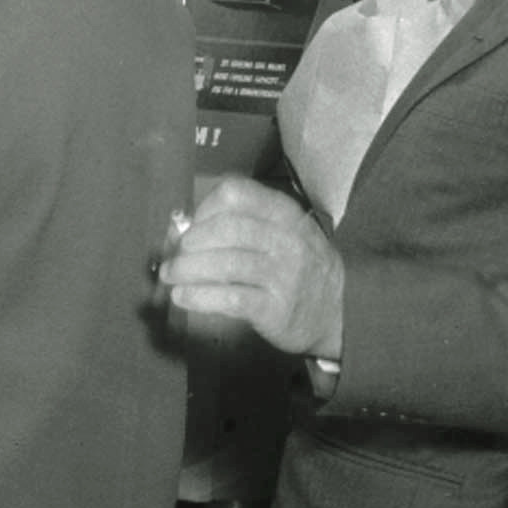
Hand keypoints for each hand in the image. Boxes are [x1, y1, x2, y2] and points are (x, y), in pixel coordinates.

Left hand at [159, 177, 345, 360]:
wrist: (337, 314)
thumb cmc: (297, 269)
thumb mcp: (283, 235)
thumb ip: (243, 226)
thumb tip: (181, 229)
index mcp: (285, 215)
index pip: (237, 194)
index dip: (206, 207)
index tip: (191, 225)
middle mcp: (288, 240)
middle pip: (227, 228)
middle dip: (191, 241)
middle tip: (176, 254)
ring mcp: (284, 275)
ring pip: (225, 263)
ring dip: (187, 269)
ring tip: (170, 276)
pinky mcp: (275, 308)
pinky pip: (229, 298)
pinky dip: (199, 297)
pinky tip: (182, 297)